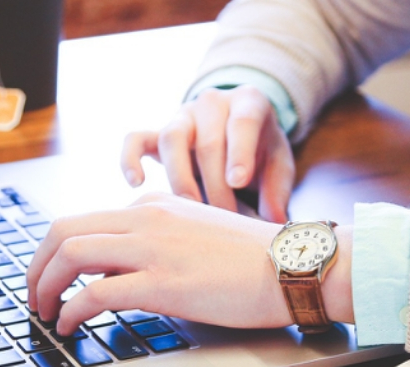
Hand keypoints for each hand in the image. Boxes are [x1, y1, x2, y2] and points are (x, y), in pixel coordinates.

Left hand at [26, 193, 293, 334]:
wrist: (293, 265)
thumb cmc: (255, 259)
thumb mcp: (197, 235)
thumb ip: (157, 244)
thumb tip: (118, 274)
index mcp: (154, 206)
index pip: (86, 221)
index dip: (57, 253)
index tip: (52, 277)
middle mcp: (146, 218)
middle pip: (63, 230)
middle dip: (37, 265)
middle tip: (33, 295)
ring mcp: (153, 248)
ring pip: (70, 254)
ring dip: (44, 286)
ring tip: (44, 313)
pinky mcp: (162, 282)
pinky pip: (95, 293)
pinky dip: (70, 311)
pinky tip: (70, 327)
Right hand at [121, 86, 295, 222]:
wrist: (239, 129)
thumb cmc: (261, 150)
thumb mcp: (279, 163)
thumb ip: (278, 190)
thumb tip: (274, 222)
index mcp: (248, 102)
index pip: (242, 122)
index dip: (239, 152)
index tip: (238, 181)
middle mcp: (212, 103)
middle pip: (207, 141)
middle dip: (215, 184)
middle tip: (225, 217)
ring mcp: (182, 116)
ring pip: (171, 138)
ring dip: (180, 178)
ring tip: (191, 209)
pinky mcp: (158, 132)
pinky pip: (136, 139)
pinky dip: (130, 158)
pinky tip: (136, 183)